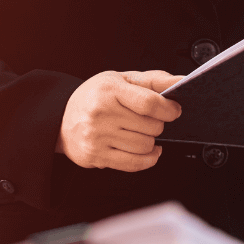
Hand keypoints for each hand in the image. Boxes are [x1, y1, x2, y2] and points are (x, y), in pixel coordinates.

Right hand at [56, 70, 182, 171]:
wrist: (62, 119)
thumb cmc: (95, 98)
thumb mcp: (121, 80)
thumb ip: (153, 80)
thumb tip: (181, 81)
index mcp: (109, 90)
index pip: (149, 103)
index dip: (168, 109)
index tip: (173, 110)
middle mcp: (101, 113)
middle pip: (151, 127)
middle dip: (157, 125)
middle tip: (149, 121)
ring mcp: (98, 136)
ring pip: (145, 146)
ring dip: (150, 142)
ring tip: (140, 133)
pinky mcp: (97, 156)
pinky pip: (134, 163)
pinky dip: (148, 159)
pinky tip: (148, 151)